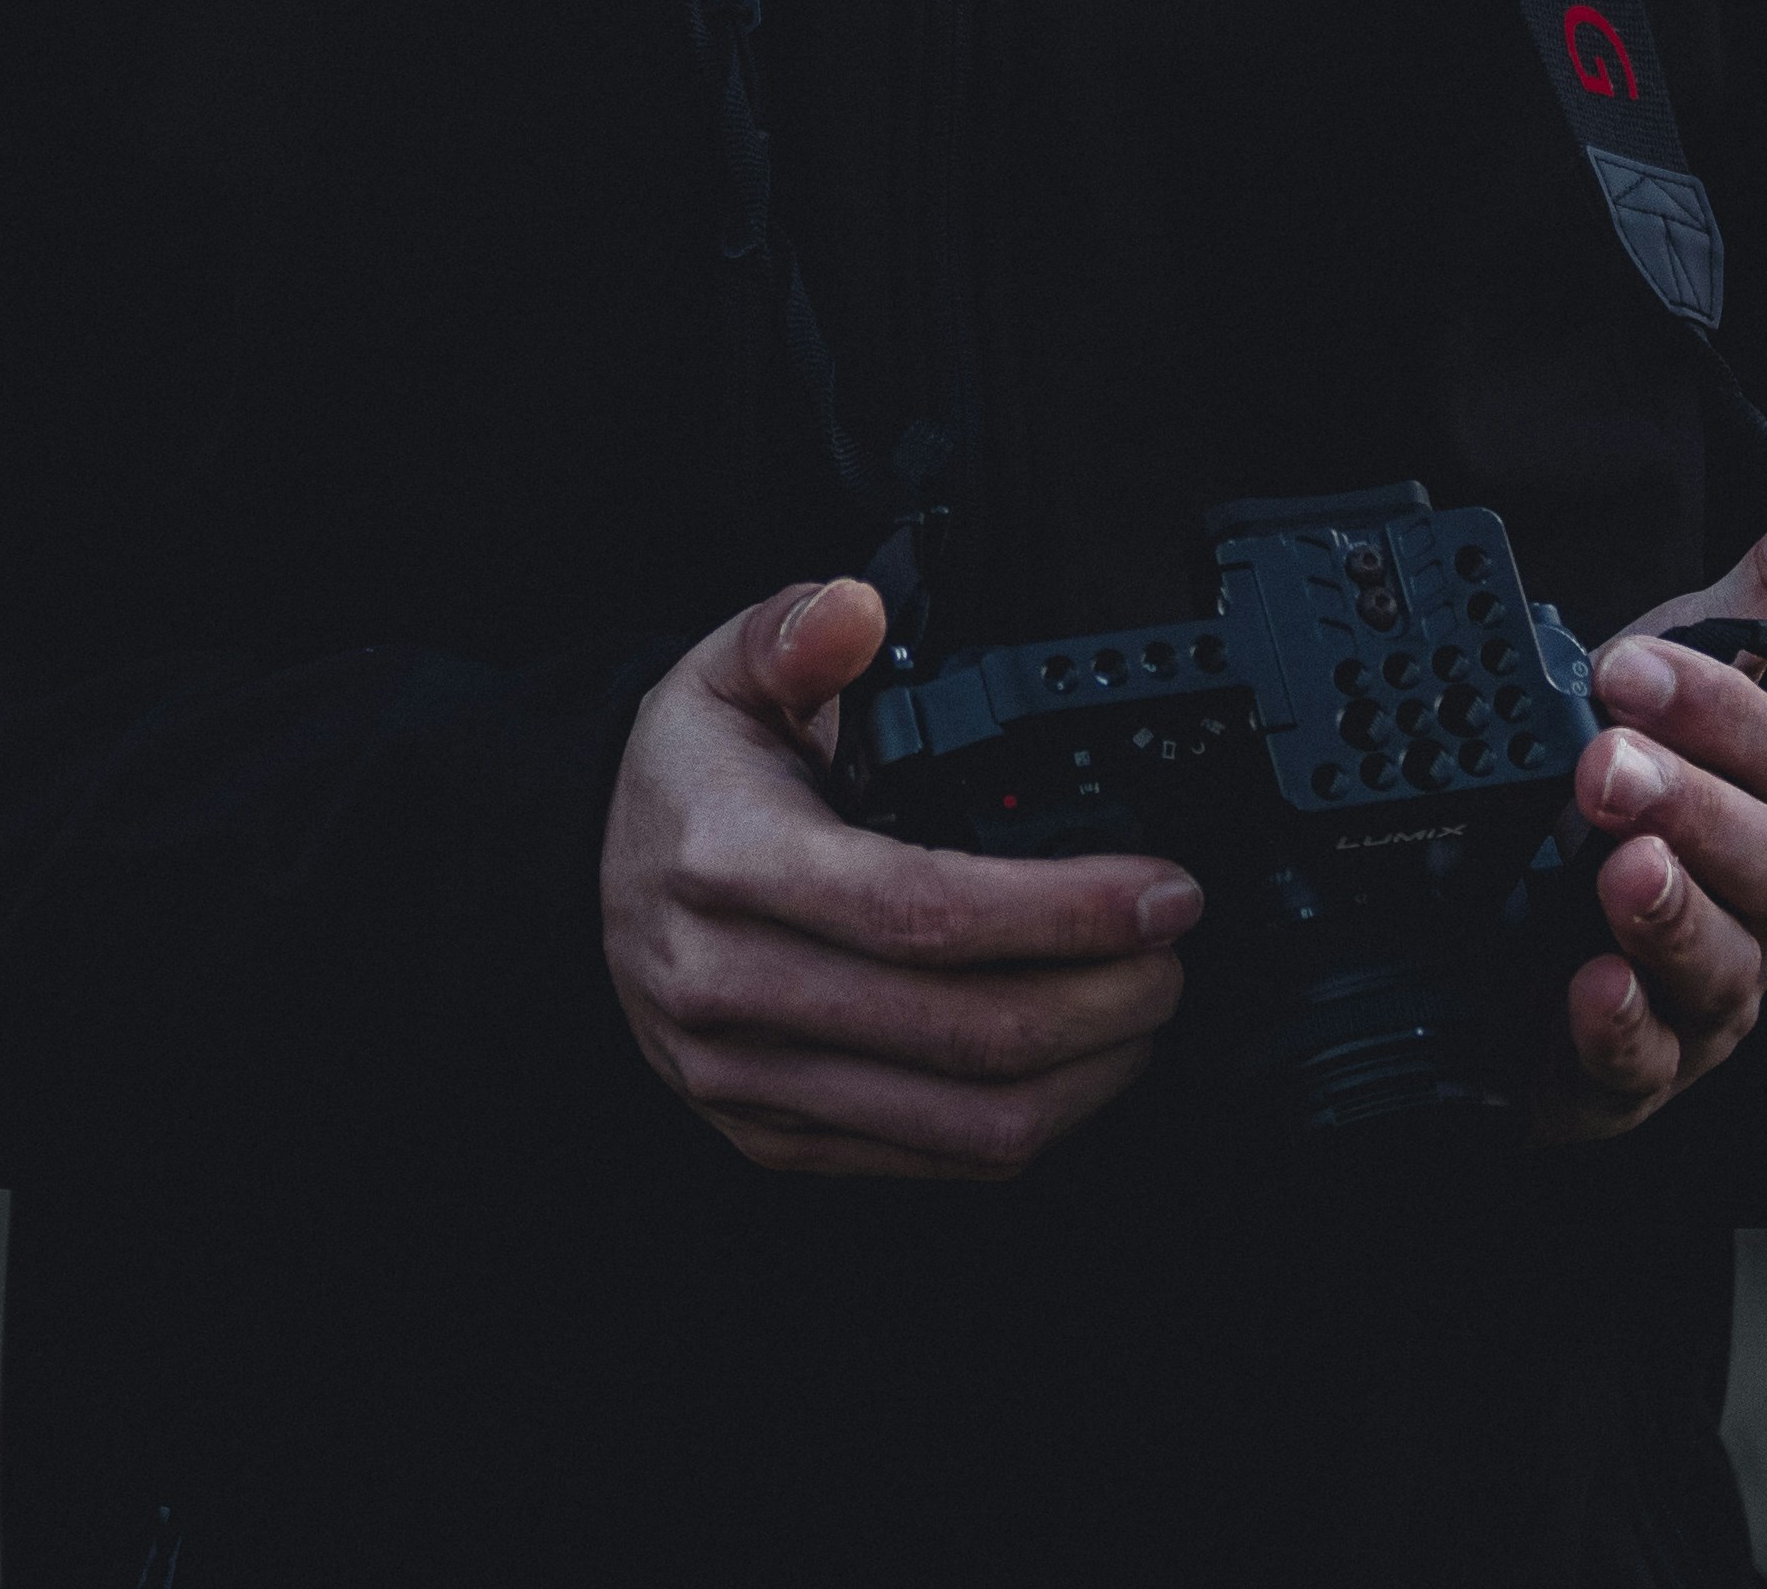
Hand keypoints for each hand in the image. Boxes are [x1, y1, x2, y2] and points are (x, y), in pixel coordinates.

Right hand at [601, 576, 1198, 1179]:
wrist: (591, 881)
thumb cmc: (687, 778)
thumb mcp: (723, 672)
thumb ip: (795, 630)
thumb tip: (855, 608)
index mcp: (726, 862)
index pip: (922, 910)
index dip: (1063, 912)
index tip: (1159, 891)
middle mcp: (730, 986)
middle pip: (964, 1032)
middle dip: (1108, 999)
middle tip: (1175, 949)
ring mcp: (750, 1077)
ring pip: (964, 1121)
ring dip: (1089, 1073)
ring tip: (1147, 1007)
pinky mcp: (774, 1134)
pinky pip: (931, 1158)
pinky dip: (1029, 1119)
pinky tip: (1079, 1060)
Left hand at [1533, 458, 1766, 1143]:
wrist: (1495, 917)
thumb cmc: (1614, 779)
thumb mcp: (1685, 661)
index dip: (1723, 714)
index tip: (1631, 664)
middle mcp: (1756, 909)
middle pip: (1766, 867)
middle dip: (1692, 811)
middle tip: (1606, 768)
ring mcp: (1698, 999)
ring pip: (1716, 968)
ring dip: (1667, 919)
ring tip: (1612, 874)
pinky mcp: (1624, 1074)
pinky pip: (1642, 1066)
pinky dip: (1620, 1031)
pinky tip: (1586, 991)